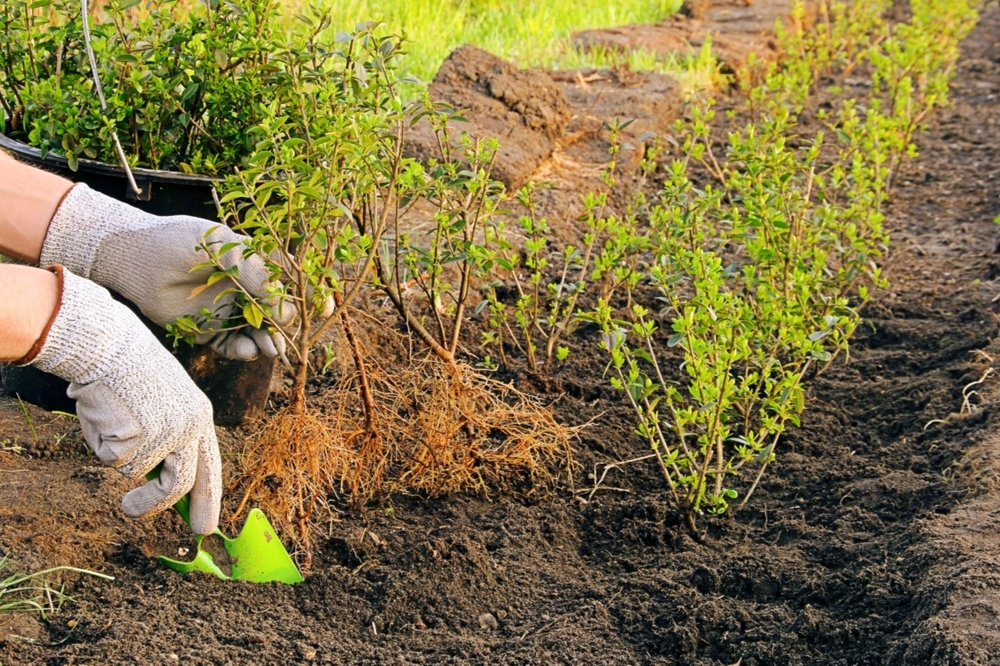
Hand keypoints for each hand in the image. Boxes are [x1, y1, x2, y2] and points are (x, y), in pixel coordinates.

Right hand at [22, 267, 221, 533]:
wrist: (111, 345)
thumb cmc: (131, 372)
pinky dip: (102, 442)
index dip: (207, 499)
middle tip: (131, 513)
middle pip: (180, 484)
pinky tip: (104, 415)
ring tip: (110, 429)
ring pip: (137, 472)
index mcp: (201, 418)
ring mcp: (164, 435)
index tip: (204, 527)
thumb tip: (159, 482)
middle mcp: (189, 429)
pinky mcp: (137, 439)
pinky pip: (112, 458)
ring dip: (119, 459)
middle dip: (156, 507)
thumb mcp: (164, 402)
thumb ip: (169, 438)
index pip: (210, 467)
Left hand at [40, 184, 288, 360]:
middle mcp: (245, 288)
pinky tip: (247, 350)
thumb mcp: (224, 250)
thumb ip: (256, 276)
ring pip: (259, 333)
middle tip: (290, 337)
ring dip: (270, 342)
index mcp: (254, 263)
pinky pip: (234, 346)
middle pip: (279, 313)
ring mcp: (228, 310)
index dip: (309, 297)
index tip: (324, 309)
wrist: (133, 259)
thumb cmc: (179, 242)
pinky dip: (244, 351)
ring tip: (271, 349)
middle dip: (289, 327)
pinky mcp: (208, 331)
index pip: (291, 282)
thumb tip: (285, 308)